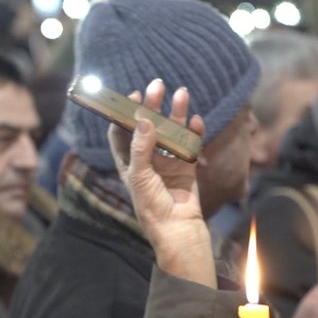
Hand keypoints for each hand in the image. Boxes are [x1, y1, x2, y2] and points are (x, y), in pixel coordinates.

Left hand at [108, 79, 212, 286]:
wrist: (178, 231)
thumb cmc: (151, 206)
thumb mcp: (140, 175)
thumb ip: (142, 146)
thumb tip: (143, 119)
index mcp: (128, 163)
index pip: (122, 132)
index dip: (125, 114)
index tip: (132, 96)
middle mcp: (147, 161)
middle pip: (149, 127)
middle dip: (152, 106)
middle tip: (158, 86)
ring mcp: (167, 164)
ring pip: (171, 132)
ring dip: (176, 114)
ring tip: (181, 93)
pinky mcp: (187, 169)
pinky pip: (190, 146)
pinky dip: (194, 133)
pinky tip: (196, 120)